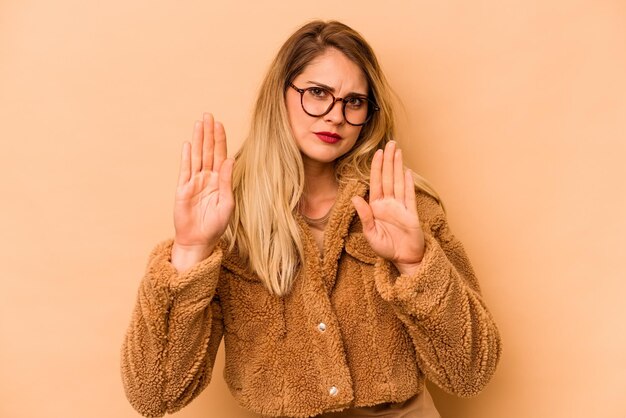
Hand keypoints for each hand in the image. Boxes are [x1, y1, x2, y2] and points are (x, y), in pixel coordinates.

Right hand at [173, 113, 234, 257]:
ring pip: (197, 156)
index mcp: (220, 181)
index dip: (220, 140)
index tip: (219, 124)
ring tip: (199, 123)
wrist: (199, 241)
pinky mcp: (182, 189)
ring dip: (198, 140)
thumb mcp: (226, 204)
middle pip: (208, 151)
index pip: (220, 155)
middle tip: (208, 115)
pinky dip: (186, 157)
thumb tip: (230, 160)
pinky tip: (189, 144)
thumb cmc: (215, 225)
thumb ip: (226, 181)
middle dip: (208, 133)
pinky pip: (184, 169)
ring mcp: (194, 182)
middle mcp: (207, 178)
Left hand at [351, 141, 424, 275]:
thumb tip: (356, 198)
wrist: (405, 259)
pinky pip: (409, 195)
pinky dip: (409, 183)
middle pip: (388, 177)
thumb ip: (365, 216)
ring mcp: (401, 207)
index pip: (376, 183)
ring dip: (398, 166)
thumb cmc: (386, 249)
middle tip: (390, 143)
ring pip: (399, 182)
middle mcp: (388, 204)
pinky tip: (407, 171)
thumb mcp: (371, 234)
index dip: (377, 167)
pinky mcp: (412, 213)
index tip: (377, 153)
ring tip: (398, 151)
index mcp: (376, 207)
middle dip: (388, 160)